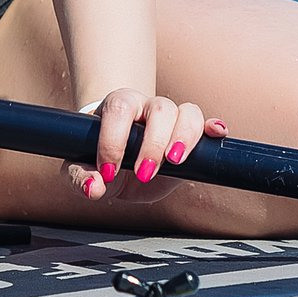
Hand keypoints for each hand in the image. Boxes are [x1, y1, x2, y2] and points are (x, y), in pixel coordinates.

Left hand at [68, 88, 226, 203]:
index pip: (118, 111)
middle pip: (159, 109)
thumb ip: (81, 178)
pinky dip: (213, 127)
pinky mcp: (190, 134)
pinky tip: (216, 134)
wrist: (118, 162)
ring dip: (183, 136)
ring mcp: (171, 117)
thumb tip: (93, 188)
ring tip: (174, 162)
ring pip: (186, 112)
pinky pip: (206, 122)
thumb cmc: (99, 158)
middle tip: (143, 173)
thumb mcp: (82, 169)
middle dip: (153, 143)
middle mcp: (146, 107)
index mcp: (117, 107)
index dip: (114, 141)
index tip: (108, 171)